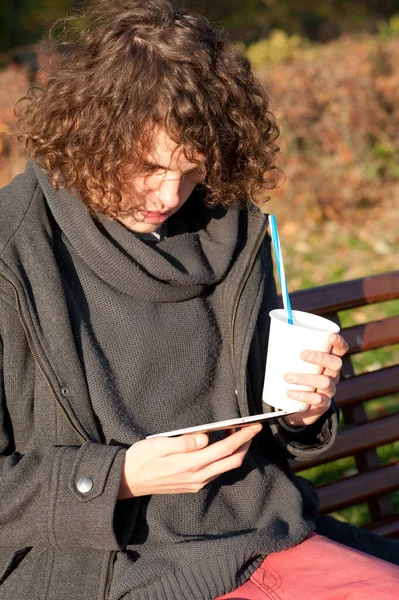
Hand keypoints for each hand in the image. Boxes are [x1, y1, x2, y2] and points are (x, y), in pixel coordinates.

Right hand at [118, 423, 261, 498]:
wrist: (127, 481)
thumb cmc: (141, 458)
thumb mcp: (158, 445)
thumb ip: (183, 442)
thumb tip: (205, 437)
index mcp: (191, 464)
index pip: (226, 449)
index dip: (242, 437)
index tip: (254, 426)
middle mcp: (197, 477)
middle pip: (232, 461)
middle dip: (245, 445)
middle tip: (250, 428)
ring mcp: (196, 483)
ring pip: (225, 467)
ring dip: (235, 451)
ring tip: (237, 434)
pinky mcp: (192, 485)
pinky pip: (215, 472)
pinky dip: (224, 458)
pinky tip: (221, 447)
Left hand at [282, 332, 348, 426]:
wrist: (296, 407)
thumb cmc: (296, 377)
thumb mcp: (295, 363)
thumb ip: (289, 349)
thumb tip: (275, 330)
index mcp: (328, 361)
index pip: (340, 350)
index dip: (339, 342)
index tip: (331, 336)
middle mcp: (332, 375)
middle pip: (335, 363)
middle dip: (320, 357)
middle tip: (302, 354)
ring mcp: (329, 390)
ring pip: (324, 382)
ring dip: (305, 378)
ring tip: (287, 377)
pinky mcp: (322, 405)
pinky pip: (317, 400)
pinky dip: (302, 395)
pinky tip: (290, 393)